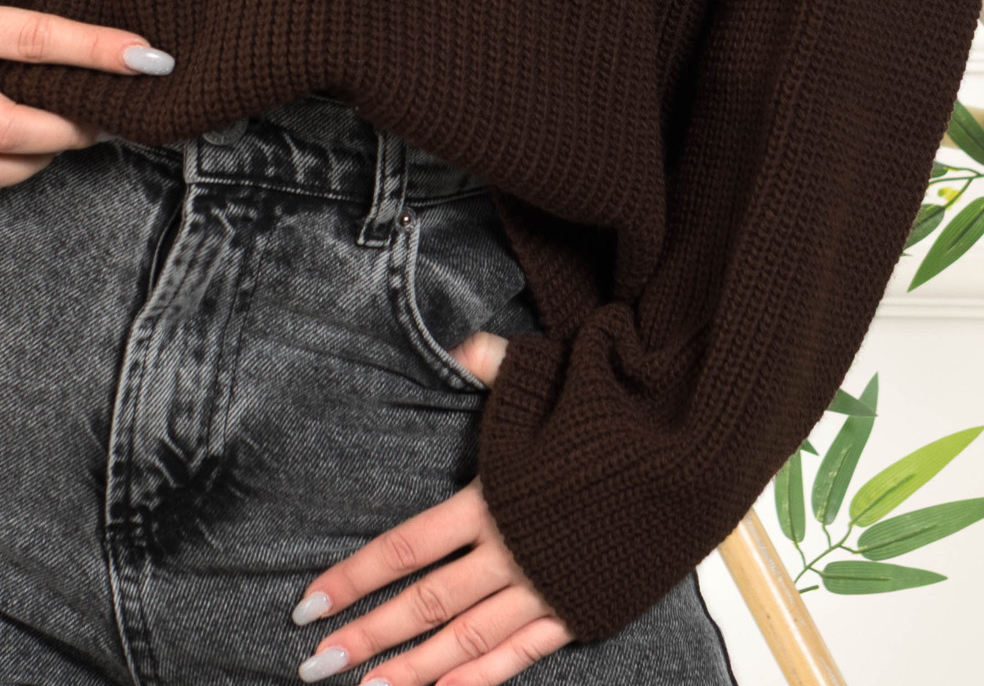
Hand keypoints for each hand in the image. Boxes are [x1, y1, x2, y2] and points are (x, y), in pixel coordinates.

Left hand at [290, 331, 576, 685]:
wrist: (687, 452)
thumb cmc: (608, 411)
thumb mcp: (540, 377)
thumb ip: (487, 364)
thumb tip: (452, 345)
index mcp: (493, 495)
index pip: (407, 546)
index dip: (356, 576)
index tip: (309, 600)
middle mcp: (511, 549)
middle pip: (425, 603)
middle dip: (368, 636)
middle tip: (315, 663)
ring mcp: (545, 585)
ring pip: (466, 642)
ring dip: (413, 672)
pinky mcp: (580, 607)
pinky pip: (521, 655)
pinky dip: (479, 680)